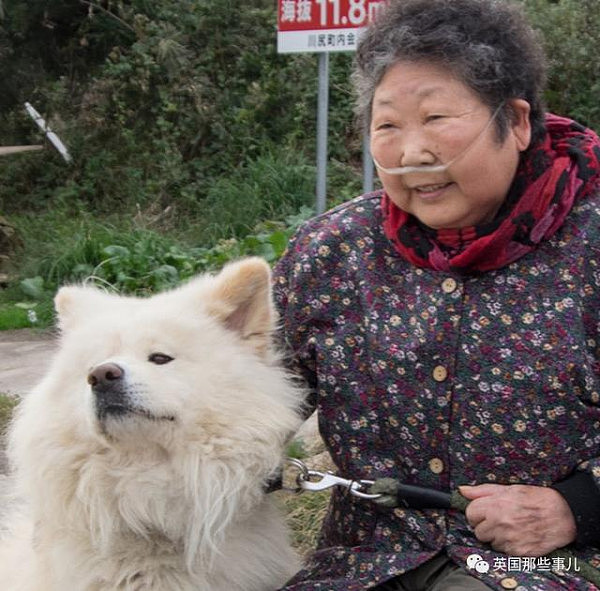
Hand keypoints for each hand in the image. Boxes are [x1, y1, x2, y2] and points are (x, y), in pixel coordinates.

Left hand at [460, 483, 576, 555]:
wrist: (562, 514)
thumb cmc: (534, 499)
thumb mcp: (507, 488)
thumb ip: (482, 491)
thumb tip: (462, 490)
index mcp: (495, 506)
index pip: (470, 514)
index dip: (476, 513)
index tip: (484, 513)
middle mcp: (500, 524)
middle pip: (478, 531)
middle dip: (485, 527)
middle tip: (499, 521)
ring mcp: (509, 540)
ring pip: (490, 543)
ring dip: (497, 537)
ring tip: (511, 527)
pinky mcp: (519, 552)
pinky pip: (504, 552)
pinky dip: (508, 546)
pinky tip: (518, 536)